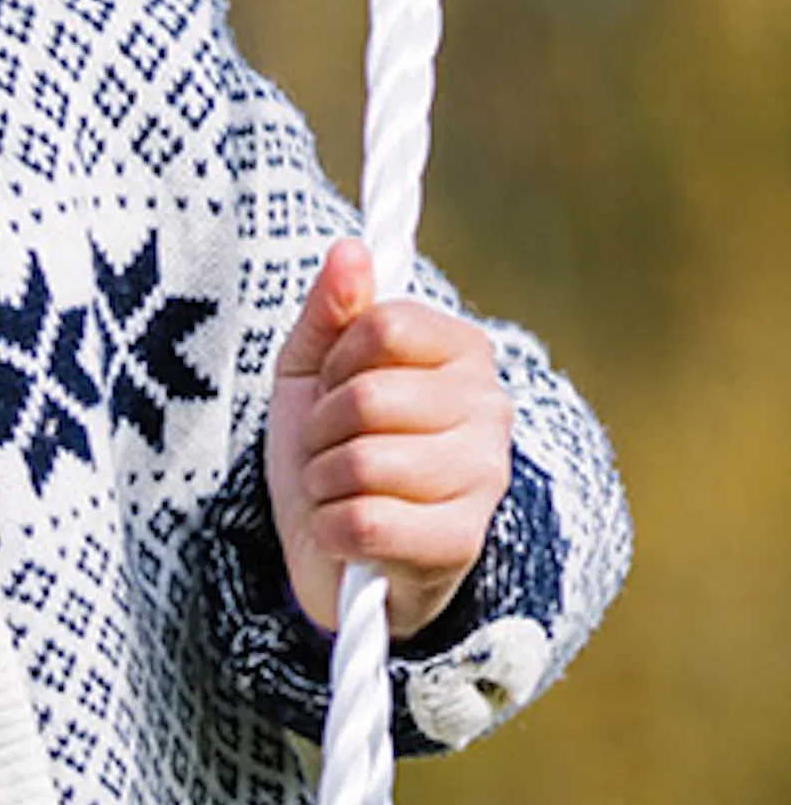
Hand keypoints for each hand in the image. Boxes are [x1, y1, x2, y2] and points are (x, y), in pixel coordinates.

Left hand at [263, 240, 511, 637]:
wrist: (336, 553)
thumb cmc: (331, 453)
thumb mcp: (313, 375)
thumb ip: (331, 313)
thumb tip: (348, 252)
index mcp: (463, 353)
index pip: (381, 325)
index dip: (335, 361)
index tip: (334, 388)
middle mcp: (490, 408)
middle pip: (367, 397)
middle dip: (320, 431)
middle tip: (330, 451)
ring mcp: (484, 476)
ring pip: (361, 462)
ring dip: (322, 483)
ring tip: (340, 492)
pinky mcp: (460, 542)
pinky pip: (364, 523)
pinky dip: (331, 530)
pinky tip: (349, 534)